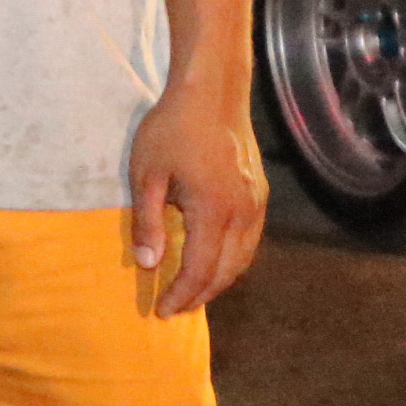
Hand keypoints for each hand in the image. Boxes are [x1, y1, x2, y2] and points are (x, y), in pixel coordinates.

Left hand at [128, 79, 265, 313]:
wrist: (212, 95)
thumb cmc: (171, 131)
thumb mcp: (146, 175)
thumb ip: (148, 222)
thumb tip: (148, 265)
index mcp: (213, 211)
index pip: (200, 269)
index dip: (182, 294)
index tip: (162, 311)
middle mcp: (243, 214)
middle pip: (226, 271)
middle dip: (200, 295)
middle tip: (175, 309)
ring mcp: (256, 204)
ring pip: (243, 259)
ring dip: (219, 281)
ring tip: (192, 293)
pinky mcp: (260, 195)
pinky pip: (249, 241)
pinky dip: (232, 261)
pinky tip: (214, 263)